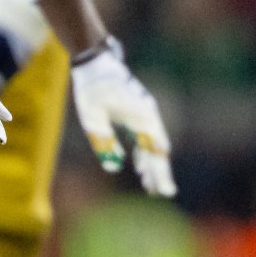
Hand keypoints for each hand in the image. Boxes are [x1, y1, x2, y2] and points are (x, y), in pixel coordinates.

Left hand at [69, 41, 175, 196]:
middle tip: (162, 193)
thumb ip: (103, 142)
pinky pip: (144, 136)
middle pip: (157, 149)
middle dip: (159, 172)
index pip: (155, 151)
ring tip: (150, 187)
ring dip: (151, 164)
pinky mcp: (137, 113)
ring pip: (152, 144)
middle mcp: (148, 115)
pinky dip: (143, 152)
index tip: (163, 190)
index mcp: (141, 116)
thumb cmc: (92, 89)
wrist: (95, 63)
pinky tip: (140, 167)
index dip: (160, 172)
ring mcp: (145, 113)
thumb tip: (113, 167)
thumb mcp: (92, 118)